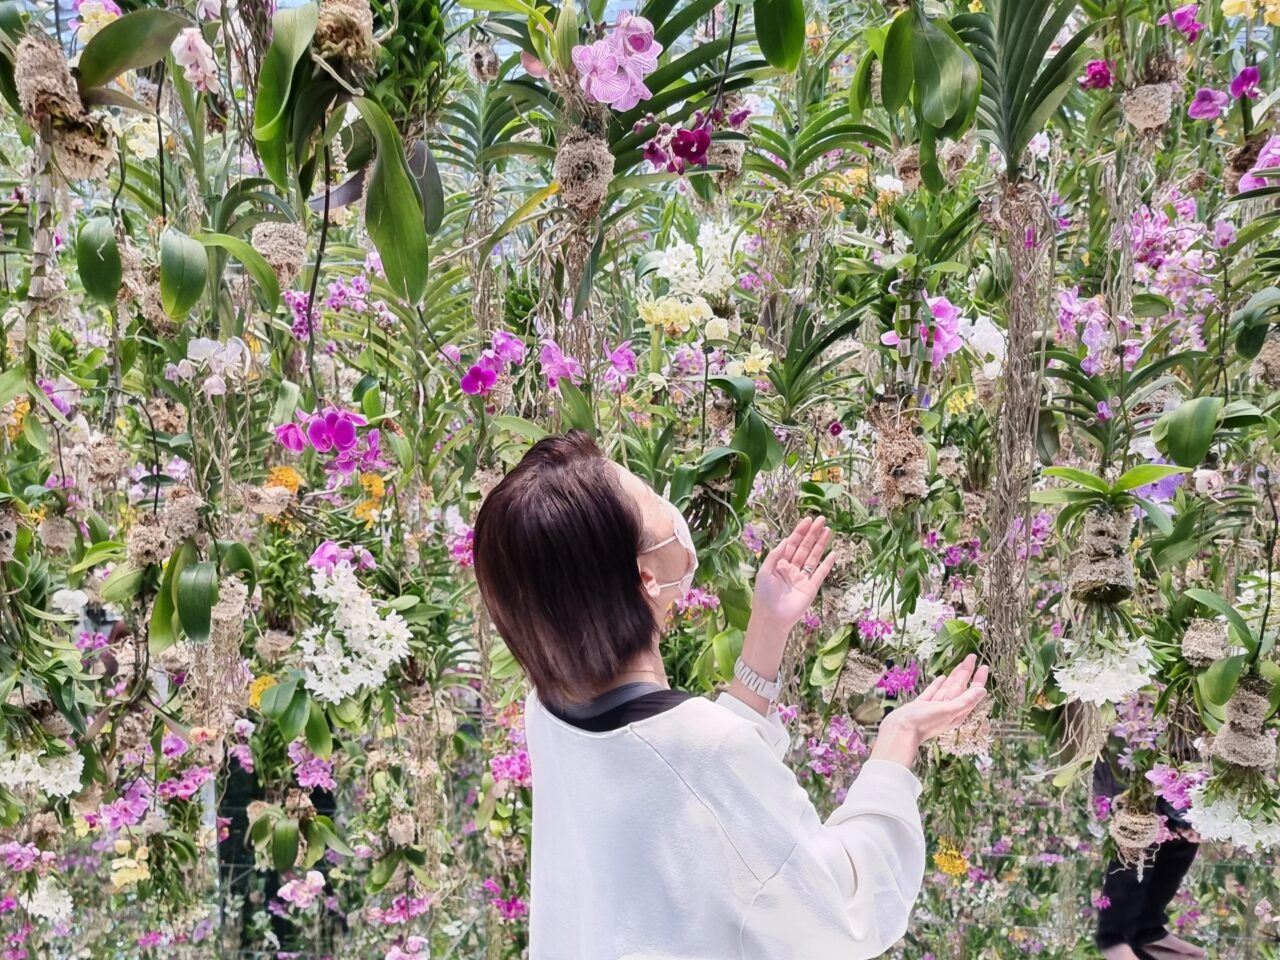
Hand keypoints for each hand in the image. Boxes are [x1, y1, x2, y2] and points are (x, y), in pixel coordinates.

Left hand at [752, 516, 834, 631]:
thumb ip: (775, 555)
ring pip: (813, 557)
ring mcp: (802, 578)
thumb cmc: (764, 596)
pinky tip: (833, 553)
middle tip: (822, 520)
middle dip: (813, 533)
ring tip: (828, 530)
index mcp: (779, 564)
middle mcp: (792, 569)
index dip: (800, 532)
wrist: (771, 618)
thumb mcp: (765, 571)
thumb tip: (786, 539)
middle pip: (804, 547)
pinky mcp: (811, 588)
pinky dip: (827, 564)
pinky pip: (820, 573)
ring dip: (820, 544)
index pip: (792, 544)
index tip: (808, 520)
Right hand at [871, 655, 989, 766]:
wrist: (901, 730)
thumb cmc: (924, 722)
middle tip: (971, 657)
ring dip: (954, 676)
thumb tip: (983, 691)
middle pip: (960, 687)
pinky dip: (938, 684)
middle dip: (966, 672)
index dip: (978, 679)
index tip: (984, 666)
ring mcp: (934, 706)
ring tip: (960, 665)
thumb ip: (965, 701)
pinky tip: (941, 678)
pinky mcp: (922, 705)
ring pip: (947, 688)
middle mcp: (948, 709)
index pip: (971, 692)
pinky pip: (933, 692)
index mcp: (956, 711)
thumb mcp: (948, 711)